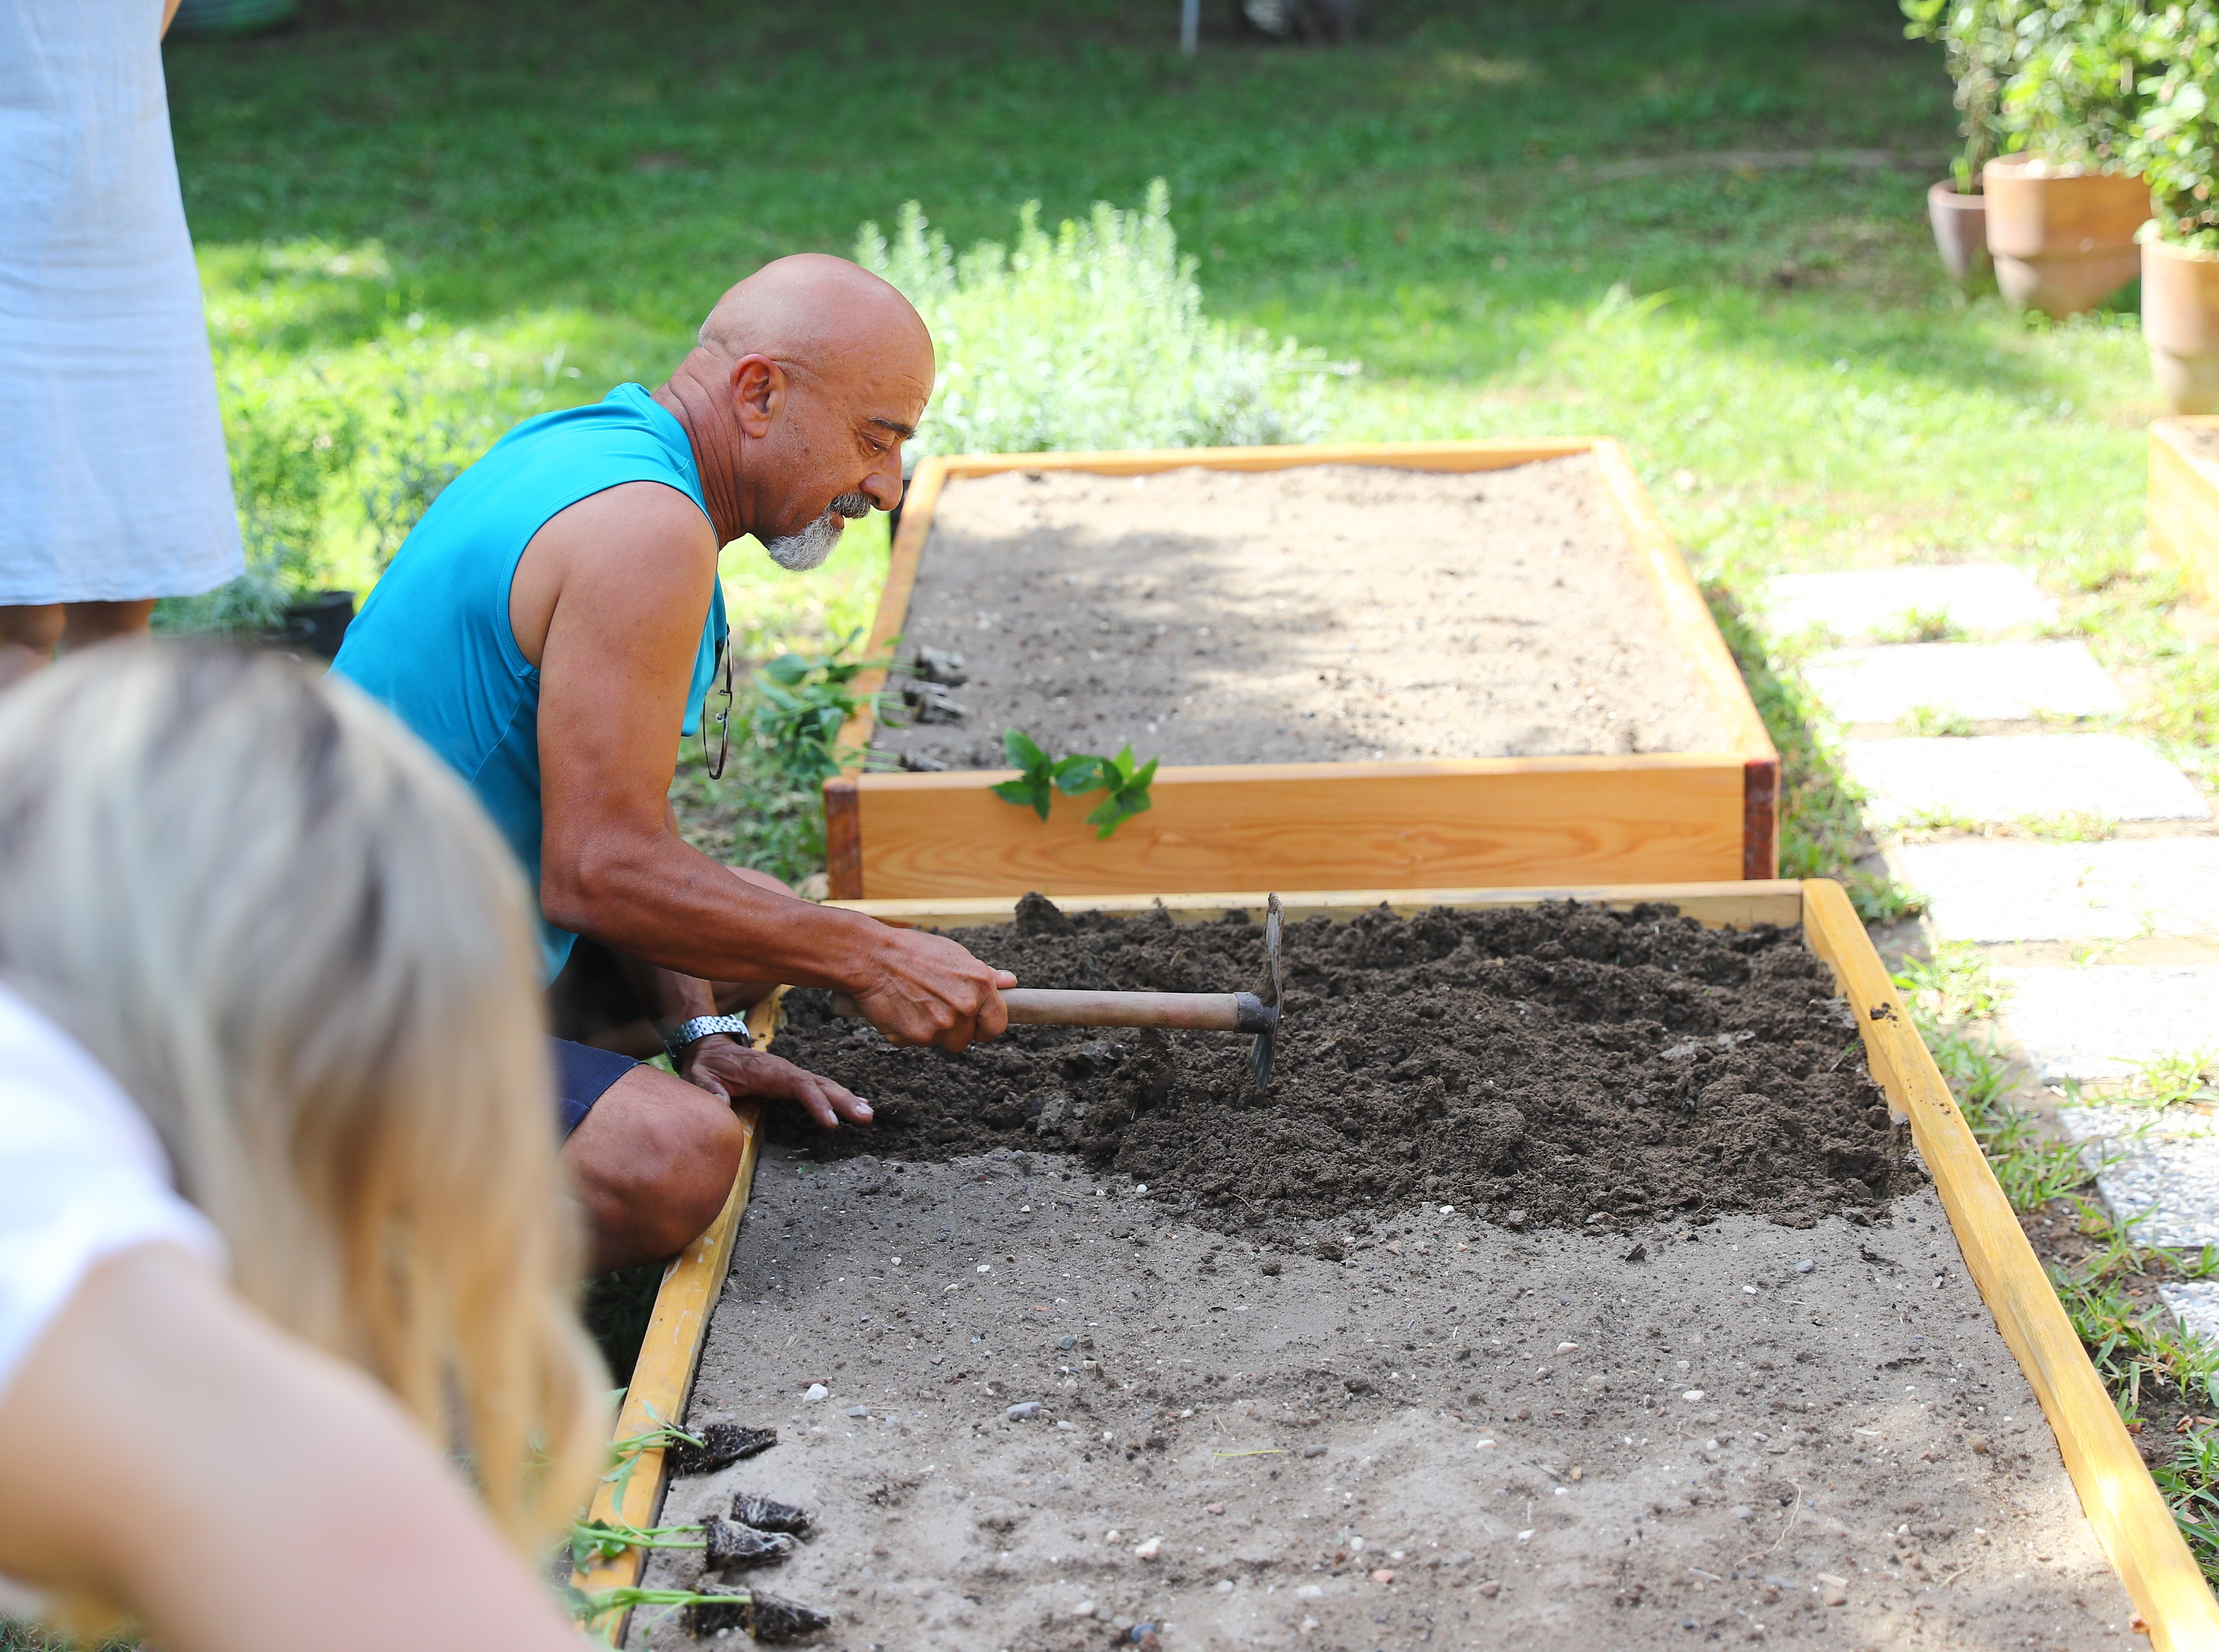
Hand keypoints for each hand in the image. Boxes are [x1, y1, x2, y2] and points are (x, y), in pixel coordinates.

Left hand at [677, 1034, 871, 1129]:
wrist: (710, 1048)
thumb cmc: (706, 1065)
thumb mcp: (698, 1075)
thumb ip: (708, 1088)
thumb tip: (721, 1103)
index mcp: (766, 1070)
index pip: (798, 1085)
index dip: (817, 1102)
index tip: (832, 1122)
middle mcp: (784, 1070)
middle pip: (819, 1083)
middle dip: (843, 1100)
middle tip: (866, 1117)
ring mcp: (789, 1075)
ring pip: (823, 1084)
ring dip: (846, 1098)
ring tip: (867, 1115)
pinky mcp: (790, 1081)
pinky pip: (818, 1087)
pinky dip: (837, 1096)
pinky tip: (854, 1106)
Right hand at [848, 926, 1015, 1050]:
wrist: (871, 956)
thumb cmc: (911, 951)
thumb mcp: (954, 954)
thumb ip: (984, 974)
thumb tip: (1010, 982)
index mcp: (980, 984)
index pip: (997, 1024)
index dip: (985, 1027)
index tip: (975, 1025)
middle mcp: (965, 1007)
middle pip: (967, 1039)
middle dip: (954, 1030)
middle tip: (934, 1008)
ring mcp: (942, 1025)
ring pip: (942, 1042)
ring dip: (931, 1032)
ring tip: (915, 1004)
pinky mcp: (917, 1037)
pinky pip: (916, 1043)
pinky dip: (907, 1032)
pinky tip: (899, 1010)